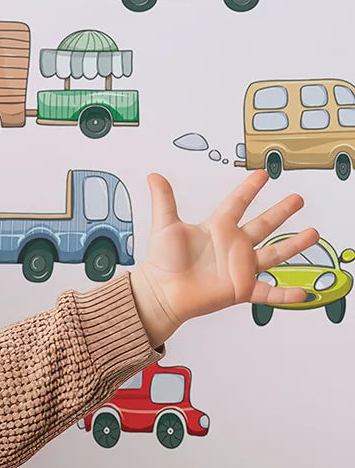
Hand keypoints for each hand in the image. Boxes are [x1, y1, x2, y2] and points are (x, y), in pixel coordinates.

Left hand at [128, 169, 319, 347]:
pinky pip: (268, 292)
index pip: (238, 202)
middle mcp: (233, 246)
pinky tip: (303, 293)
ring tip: (313, 234)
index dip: (250, 188)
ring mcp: (239, 268)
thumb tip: (154, 175)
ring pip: (273, 254)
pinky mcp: (240, 289)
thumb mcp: (165, 226)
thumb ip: (164, 200)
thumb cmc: (161, 262)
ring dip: (293, 245)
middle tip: (298, 198)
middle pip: (263, 225)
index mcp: (217, 228)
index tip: (263, 174)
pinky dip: (285, 294)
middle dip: (281, 212)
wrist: (159, 294)